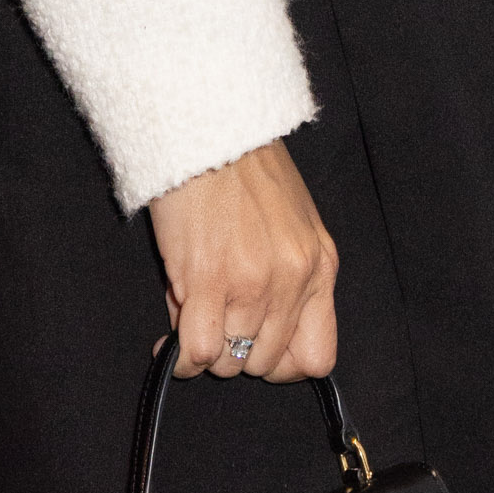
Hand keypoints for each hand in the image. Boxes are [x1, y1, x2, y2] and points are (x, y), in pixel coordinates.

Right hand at [145, 140, 338, 383]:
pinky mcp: (210, 278)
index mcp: (320, 266)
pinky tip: (173, 345)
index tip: (256, 353)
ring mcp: (254, 282)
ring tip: (194, 319)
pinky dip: (184, 358)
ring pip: (231, 361)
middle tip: (215, 327)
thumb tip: (240, 333)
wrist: (211, 126)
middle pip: (266, 363)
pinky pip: (200, 350)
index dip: (282, 366)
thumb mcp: (291, 223)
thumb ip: (282, 280)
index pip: (316, 357)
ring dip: (209, 351)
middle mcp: (294, 279)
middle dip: (237, 355)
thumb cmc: (246, 168)